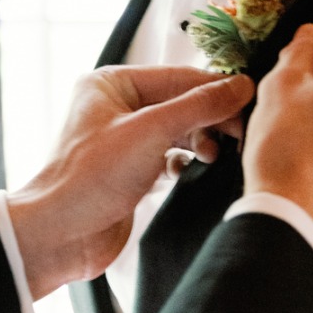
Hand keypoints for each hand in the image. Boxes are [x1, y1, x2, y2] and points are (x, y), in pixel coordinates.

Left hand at [7, 65, 253, 298]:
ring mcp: (124, 141)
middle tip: (242, 133)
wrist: (60, 235)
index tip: (251, 98)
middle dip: (211, 118)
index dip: (216, 88)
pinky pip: (171, 157)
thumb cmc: (88, 179)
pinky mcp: (132, 172)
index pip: (177, 77)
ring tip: (218, 155)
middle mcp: (116, 108)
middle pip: (180, 103)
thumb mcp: (150, 132)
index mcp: (111, 84)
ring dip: (202, 141)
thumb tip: (240, 86)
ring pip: (178, 131)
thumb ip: (198, 107)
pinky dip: (188, 163)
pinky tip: (197, 170)